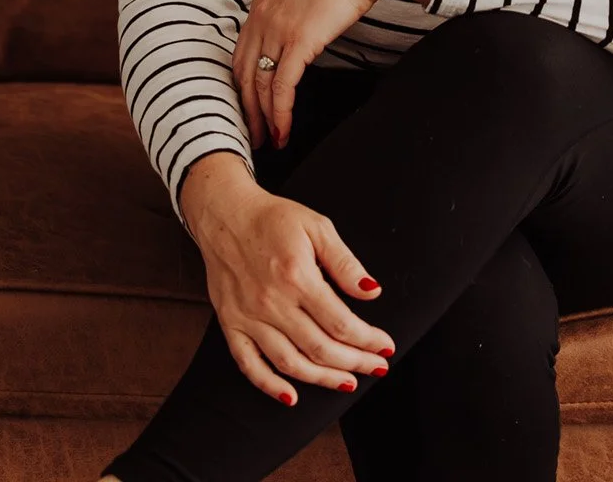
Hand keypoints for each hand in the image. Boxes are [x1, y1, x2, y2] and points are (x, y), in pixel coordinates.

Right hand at [184, 165, 394, 403]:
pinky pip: (249, 365)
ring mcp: (249, 317)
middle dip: (354, 362)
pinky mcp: (231, 325)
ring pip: (290, 363)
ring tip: (347, 383)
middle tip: (377, 368)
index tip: (386, 346)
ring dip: (322, 379)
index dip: (367, 340)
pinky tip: (291, 397)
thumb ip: (345, 262)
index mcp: (298, 276)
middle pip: (320, 348)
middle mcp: (273, 302)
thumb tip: (371, 291)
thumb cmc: (274, 219)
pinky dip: (270, 386)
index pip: (341, 322)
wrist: (226, 215)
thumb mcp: (317, 227)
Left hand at [233, 0, 383, 150]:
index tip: (249, 108)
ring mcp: (277, 28)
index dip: (242, 88)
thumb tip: (292, 38)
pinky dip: (282, 113)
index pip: (240, 57)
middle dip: (248, 110)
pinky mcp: (299, 41)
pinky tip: (285, 129)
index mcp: (259, 5)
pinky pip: (283, 87)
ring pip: (261, 85)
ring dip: (264, 118)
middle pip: (244, 75)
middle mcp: (260, 17)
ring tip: (271, 140)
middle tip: (254, 135)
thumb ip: (288, 14)